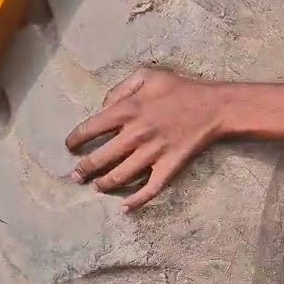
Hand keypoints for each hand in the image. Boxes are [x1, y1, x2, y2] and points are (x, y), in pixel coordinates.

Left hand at [65, 67, 220, 210]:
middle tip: (76, 175)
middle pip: (100, 158)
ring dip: (103, 185)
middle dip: (83, 169)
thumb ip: (120, 88)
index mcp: (128, 110)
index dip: (75, 140)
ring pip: (119, 176)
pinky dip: (135, 201)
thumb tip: (103, 107)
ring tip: (96, 187)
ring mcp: (152, 153)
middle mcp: (135, 134)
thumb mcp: (147, 74)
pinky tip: (124, 208)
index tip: (70, 146)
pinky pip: (149, 189)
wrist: (213, 106)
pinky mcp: (169, 167)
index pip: (90, 129)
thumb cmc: (180, 89)